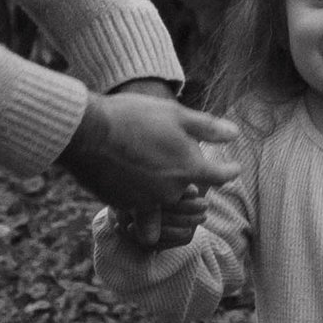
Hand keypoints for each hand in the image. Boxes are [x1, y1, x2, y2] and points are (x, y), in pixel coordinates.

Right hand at [62, 91, 238, 215]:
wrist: (87, 132)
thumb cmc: (134, 118)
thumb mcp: (176, 115)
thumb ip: (208, 128)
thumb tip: (235, 133)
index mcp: (189, 169)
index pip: (221, 177)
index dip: (229, 170)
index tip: (233, 168)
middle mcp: (171, 192)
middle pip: (190, 191)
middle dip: (190, 180)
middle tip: (182, 163)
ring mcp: (146, 202)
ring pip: (163, 203)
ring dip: (163, 193)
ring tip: (154, 175)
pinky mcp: (123, 205)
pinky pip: (139, 207)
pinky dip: (140, 198)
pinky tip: (132, 179)